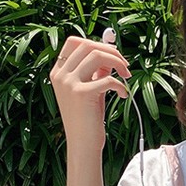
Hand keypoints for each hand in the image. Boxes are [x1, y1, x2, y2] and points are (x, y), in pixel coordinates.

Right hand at [48, 35, 130, 152]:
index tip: (113, 55)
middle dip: (111, 52)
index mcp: (59, 72)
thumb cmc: (88, 118)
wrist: (83, 143)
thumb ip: (96, 72)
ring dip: (118, 63)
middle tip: (125, 66)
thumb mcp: (90, 89)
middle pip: (87, 45)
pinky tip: (123, 94)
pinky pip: (108, 78)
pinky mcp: (82, 93)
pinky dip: (120, 84)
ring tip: (127, 76)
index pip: (74, 42)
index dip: (97, 43)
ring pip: (97, 55)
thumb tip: (110, 55)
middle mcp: (61, 75)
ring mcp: (69, 83)